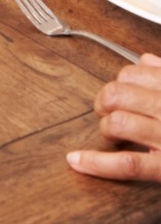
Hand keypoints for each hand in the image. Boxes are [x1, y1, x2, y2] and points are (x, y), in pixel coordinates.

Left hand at [68, 54, 160, 181]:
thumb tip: (146, 60)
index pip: (130, 74)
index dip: (118, 84)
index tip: (120, 94)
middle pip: (116, 94)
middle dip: (104, 103)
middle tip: (109, 113)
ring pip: (117, 123)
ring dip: (107, 129)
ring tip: (114, 135)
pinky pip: (127, 163)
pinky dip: (97, 163)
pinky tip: (77, 160)